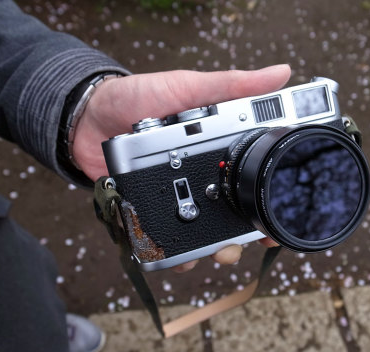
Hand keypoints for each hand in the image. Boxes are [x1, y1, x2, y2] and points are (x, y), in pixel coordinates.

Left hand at [74, 65, 289, 269]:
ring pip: (204, 231)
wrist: (88, 116)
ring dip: (212, 248)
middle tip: (239, 245)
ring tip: (212, 254)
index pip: (253, 178)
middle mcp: (202, 176)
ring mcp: (177, 193)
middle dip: (241, 236)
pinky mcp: (151, 207)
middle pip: (233, 214)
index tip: (277, 220)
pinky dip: (174, 252)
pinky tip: (178, 258)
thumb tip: (282, 74)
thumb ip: (232, 85)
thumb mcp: (190, 87)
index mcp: (218, 149)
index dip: (268, 201)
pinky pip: (167, 235)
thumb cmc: (140, 96)